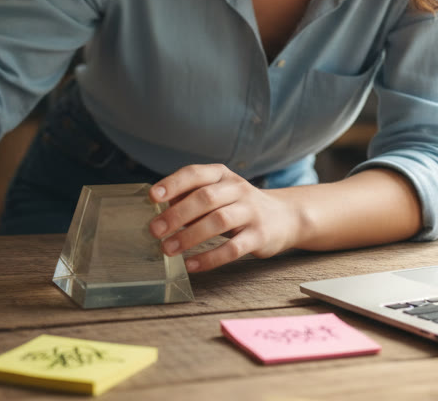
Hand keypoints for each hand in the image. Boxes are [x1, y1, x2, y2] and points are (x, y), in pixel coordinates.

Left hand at [149, 164, 302, 272]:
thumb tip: (158, 208)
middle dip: (177, 214)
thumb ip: (191, 197)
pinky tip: (191, 264)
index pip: (195, 174)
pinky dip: (209, 258)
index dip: (173, 184)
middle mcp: (238, 189)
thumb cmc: (240, 205)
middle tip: (155, 230)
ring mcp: (251, 212)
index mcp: (223, 176)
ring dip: (190, 236)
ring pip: (218, 222)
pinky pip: (232, 248)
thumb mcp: (219, 193)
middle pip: (205, 198)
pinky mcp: (259, 236)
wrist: (285, 217)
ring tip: (168, 249)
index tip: (152, 197)